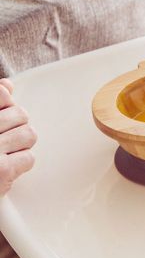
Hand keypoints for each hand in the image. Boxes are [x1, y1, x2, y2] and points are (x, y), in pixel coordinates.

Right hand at [0, 78, 36, 196]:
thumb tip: (8, 85)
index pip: (3, 94)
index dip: (6, 104)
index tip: (1, 112)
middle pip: (21, 114)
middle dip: (16, 126)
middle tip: (1, 140)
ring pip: (29, 134)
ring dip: (20, 145)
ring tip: (3, 153)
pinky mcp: (0, 171)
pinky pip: (28, 158)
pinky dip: (20, 165)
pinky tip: (5, 169)